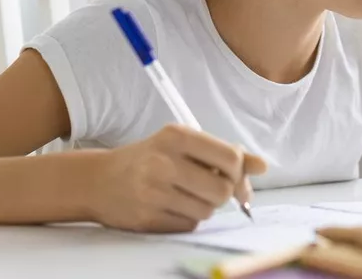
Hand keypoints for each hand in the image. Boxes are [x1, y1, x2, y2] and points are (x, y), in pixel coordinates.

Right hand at [88, 124, 266, 231]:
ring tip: (185, 194)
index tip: (233, 175)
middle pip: (222, 190)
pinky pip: (189, 225)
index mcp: (177, 136)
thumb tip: (263, 166)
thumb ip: (224, 154)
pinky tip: (171, 206)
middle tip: (209, 187)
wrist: (98, 180)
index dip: (239, 171)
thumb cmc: (150, 159)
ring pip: (208, 210)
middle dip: (223, 193)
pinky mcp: (147, 218)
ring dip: (205, 206)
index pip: (230, 157)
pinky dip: (188, 218)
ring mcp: (154, 192)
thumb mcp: (183, 145)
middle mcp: (164, 162)